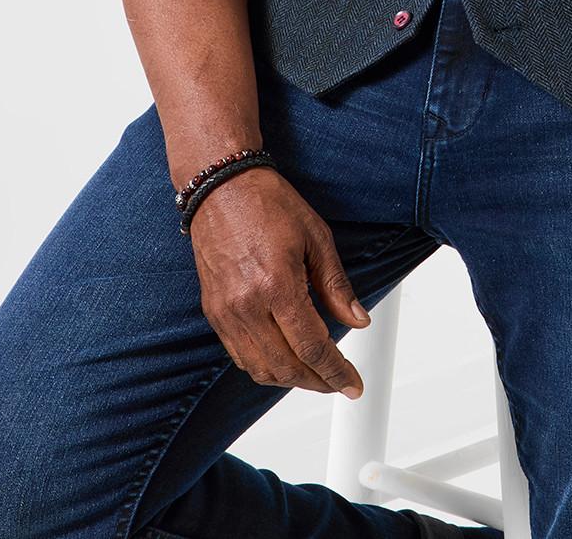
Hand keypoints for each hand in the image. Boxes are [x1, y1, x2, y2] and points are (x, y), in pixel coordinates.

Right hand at [187, 165, 371, 394]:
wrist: (221, 188)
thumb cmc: (267, 203)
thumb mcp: (316, 237)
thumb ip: (336, 285)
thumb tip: (357, 319)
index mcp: (277, 285)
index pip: (312, 347)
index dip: (336, 372)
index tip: (352, 384)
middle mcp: (247, 305)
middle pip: (286, 367)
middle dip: (317, 381)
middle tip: (339, 381)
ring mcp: (226, 312)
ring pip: (260, 369)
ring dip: (291, 379)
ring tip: (315, 374)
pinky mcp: (214, 313)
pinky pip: (239, 356)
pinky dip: (264, 367)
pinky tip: (282, 359)